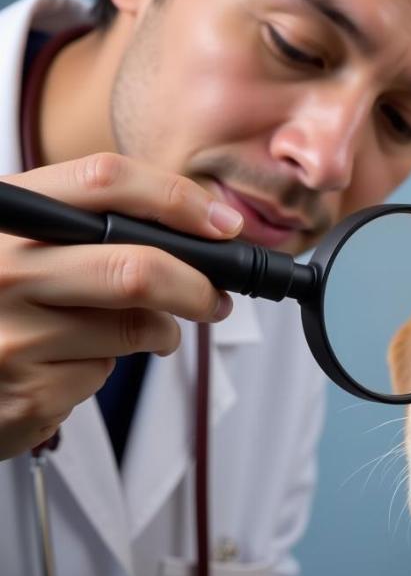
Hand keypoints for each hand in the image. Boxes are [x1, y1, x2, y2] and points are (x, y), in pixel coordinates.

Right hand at [0, 153, 242, 458]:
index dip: (178, 199)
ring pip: (135, 329)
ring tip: (134, 332)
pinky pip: (105, 374)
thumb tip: (202, 232)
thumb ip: (90, 227)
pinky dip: (106, 368)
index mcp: (5, 215)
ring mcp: (13, 335)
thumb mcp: (22, 242)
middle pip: (137, 270)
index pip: (105, 182)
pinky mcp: (29, 394)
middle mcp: (2, 269)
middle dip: (197, 289)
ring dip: (157, 334)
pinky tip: (68, 363)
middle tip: (215, 301)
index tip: (224, 225)